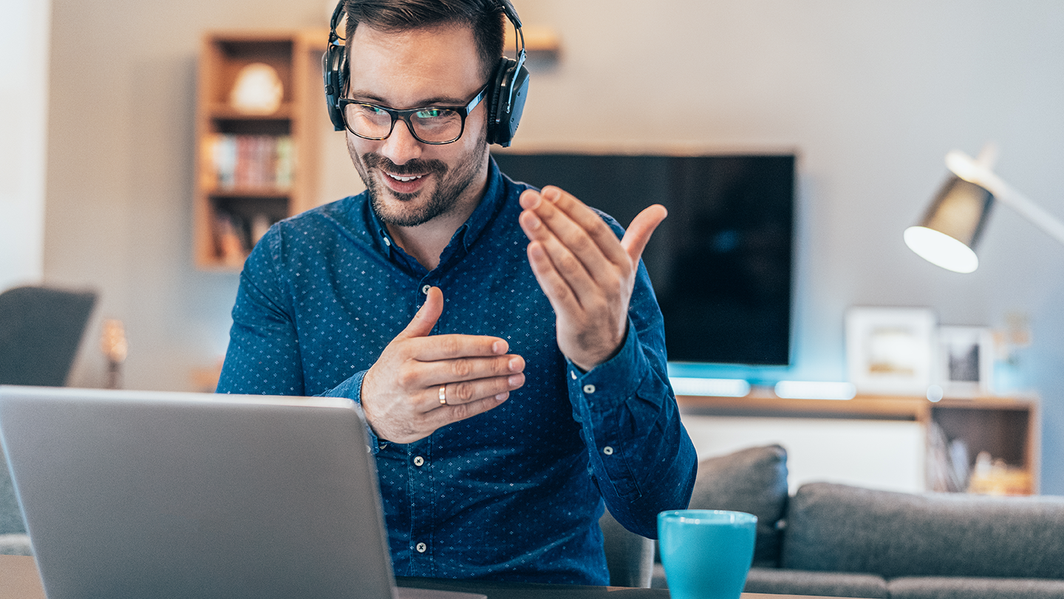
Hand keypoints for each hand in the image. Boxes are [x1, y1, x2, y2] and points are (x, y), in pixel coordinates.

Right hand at [360, 287, 524, 442]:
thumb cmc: (391, 369)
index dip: (478, 345)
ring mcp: (417, 402)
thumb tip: (437, 292)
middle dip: (493, 366)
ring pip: (462, 393)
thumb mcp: (402, 342)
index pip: (450, 346)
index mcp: (408, 352)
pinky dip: (482, 405)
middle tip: (518, 362)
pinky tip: (500, 396)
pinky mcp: (423, 423)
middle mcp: (412, 376)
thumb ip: (424, 319)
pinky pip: (458, 413)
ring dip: (493, 386)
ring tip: (515, 380)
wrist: (367, 408)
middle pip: (460, 370)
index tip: (503, 345)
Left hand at [519, 186, 665, 371]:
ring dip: (544, 237)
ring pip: (567, 263)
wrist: (606, 350)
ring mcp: (596, 302)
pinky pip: (557, 290)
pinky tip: (531, 247)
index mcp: (623, 263)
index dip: (572, 208)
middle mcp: (612, 281)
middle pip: (579, 241)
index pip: (596, 228)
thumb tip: (660, 209)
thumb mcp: (627, 268)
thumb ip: (639, 237)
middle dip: (552, 217)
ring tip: (526, 217)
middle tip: (528, 198)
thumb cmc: (610, 299)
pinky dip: (544, 268)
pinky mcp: (576, 320)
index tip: (548, 191)